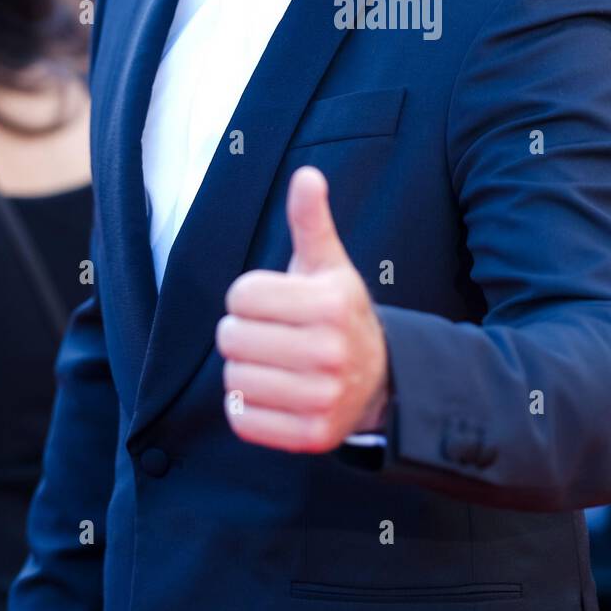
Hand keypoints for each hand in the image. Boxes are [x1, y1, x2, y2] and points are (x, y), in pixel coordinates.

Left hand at [216, 165, 388, 451]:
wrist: (380, 379)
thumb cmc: (339, 313)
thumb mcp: (328, 265)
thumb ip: (311, 220)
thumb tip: (306, 174)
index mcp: (332, 303)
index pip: (240, 295)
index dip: (248, 297)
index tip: (273, 303)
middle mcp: (331, 352)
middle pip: (231, 338)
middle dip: (241, 332)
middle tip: (269, 334)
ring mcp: (324, 398)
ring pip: (233, 379)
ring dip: (243, 370)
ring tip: (273, 363)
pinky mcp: (311, 436)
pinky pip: (242, 419)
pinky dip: (248, 407)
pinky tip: (273, 392)